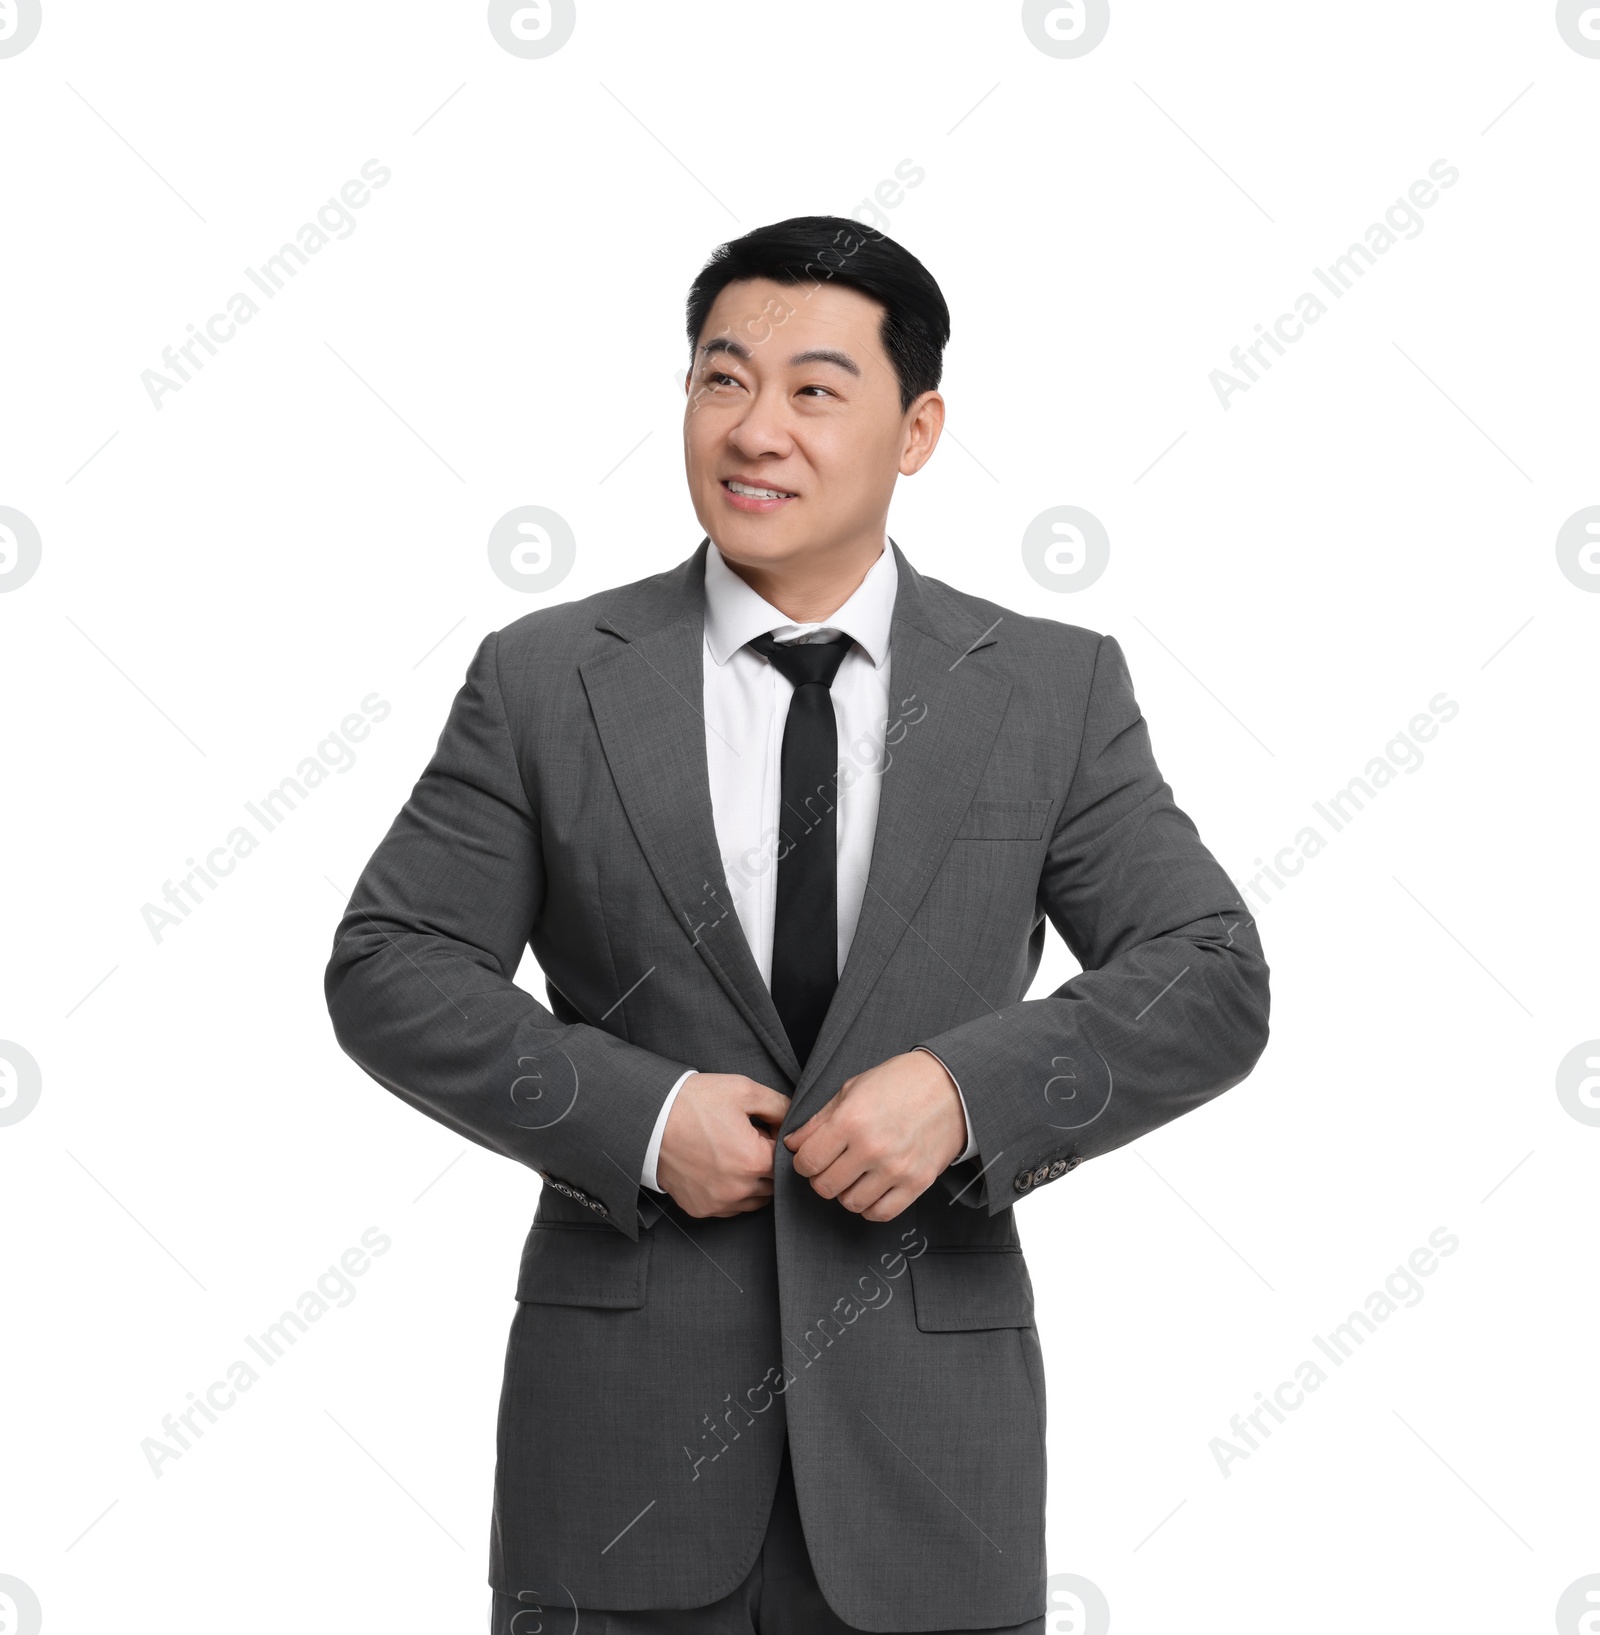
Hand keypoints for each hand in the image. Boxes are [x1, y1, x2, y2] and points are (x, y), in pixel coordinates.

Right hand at [657, 1073, 791, 1217]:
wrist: (649, 1119)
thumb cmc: (695, 1102)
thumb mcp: (743, 1091)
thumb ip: (779, 1105)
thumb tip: (796, 1119)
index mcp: (755, 1160)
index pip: (787, 1158)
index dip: (778, 1140)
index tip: (763, 1127)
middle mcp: (740, 1189)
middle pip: (774, 1182)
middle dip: (767, 1162)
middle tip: (747, 1139)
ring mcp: (719, 1203)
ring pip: (755, 1200)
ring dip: (753, 1181)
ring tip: (732, 1153)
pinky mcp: (701, 1209)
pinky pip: (730, 1208)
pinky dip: (732, 1193)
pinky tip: (718, 1168)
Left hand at [783, 1051, 966, 1221]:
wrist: (951, 1087)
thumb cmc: (898, 1082)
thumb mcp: (852, 1089)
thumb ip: (819, 1120)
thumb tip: (793, 1145)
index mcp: (851, 1120)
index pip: (807, 1161)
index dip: (802, 1160)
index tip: (810, 1155)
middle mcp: (871, 1148)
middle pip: (824, 1186)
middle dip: (820, 1177)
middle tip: (830, 1165)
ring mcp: (896, 1169)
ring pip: (850, 1202)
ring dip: (845, 1192)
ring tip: (853, 1174)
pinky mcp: (917, 1183)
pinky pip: (881, 1213)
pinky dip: (869, 1206)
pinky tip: (871, 1188)